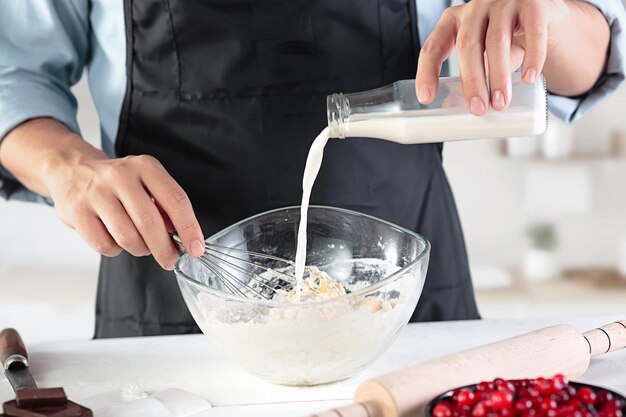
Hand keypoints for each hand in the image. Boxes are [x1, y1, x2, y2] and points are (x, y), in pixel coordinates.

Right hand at [45, 151, 204, 269]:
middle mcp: (121, 176)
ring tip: (140, 244)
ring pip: (128, 238)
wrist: (71, 170)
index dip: (189, 228)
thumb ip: (165, 206)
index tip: (196, 248)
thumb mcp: (146, 182)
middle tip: (170, 260)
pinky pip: (105, 245)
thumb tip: (184, 237)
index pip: (176, 200)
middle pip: (150, 223)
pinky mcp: (77, 212)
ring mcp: (96, 194)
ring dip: (140, 249)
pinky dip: (115, 249)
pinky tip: (115, 238)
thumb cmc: (117, 182)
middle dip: (164, 249)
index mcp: (145, 167)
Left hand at [415, 0, 570, 114]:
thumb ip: (469, 76)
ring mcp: (504, 2)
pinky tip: (528, 78)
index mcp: (453, 21)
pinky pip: (533, 30)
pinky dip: (532, 57)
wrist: (545, 19)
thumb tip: (454, 108)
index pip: (433, 47)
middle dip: (472, 80)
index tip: (426, 98)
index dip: (427, 72)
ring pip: (497, 40)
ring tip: (500, 103)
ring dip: (498, 75)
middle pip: (467, 45)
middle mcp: (476, 8)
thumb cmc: (507, 40)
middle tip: (478, 109)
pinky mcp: (534, 3)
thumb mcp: (482, 57)